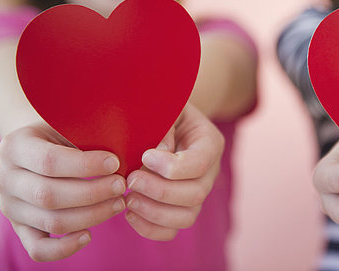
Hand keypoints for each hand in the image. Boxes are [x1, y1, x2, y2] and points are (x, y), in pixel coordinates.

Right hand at [0, 123, 125, 261]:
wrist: (36, 145)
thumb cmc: (61, 131)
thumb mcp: (67, 122)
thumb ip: (86, 132)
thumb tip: (121, 149)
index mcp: (14, 146)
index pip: (49, 161)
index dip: (85, 165)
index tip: (115, 163)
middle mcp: (5, 178)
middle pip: (49, 195)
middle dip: (93, 193)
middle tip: (122, 185)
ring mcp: (10, 206)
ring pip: (50, 222)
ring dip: (91, 216)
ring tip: (119, 203)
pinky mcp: (19, 228)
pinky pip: (38, 249)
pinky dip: (64, 248)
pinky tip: (89, 235)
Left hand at [124, 104, 223, 239]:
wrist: (164, 121)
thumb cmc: (163, 111)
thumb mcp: (166, 108)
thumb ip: (163, 125)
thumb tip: (156, 151)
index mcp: (210, 142)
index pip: (200, 163)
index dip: (172, 166)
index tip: (145, 156)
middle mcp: (210, 172)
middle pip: (196, 193)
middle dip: (159, 190)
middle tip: (131, 179)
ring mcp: (197, 194)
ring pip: (186, 217)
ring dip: (154, 212)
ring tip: (128, 197)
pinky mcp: (181, 210)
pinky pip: (171, 231)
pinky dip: (149, 228)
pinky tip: (129, 212)